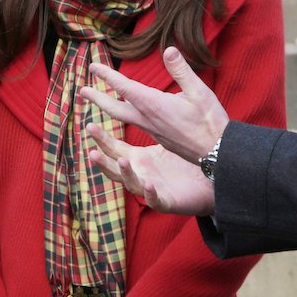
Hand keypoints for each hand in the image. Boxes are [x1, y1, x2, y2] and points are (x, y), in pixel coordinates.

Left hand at [81, 46, 228, 162]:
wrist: (216, 153)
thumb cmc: (209, 121)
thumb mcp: (199, 91)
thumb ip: (182, 71)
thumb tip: (168, 49)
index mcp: (153, 104)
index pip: (124, 87)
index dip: (107, 76)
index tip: (92, 67)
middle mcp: (147, 119)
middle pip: (114, 108)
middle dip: (97, 97)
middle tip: (82, 90)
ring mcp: (151, 130)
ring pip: (123, 117)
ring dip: (108, 107)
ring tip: (97, 101)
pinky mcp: (158, 137)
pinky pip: (135, 125)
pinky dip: (124, 116)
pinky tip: (128, 113)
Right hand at [87, 123, 216, 214]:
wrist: (207, 183)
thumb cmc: (183, 161)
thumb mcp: (165, 137)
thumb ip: (152, 119)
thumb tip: (141, 94)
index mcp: (138, 159)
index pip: (113, 148)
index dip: (101, 139)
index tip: (89, 125)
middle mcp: (139, 174)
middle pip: (114, 168)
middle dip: (102, 161)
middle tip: (92, 151)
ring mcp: (151, 189)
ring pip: (131, 184)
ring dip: (125, 174)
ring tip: (121, 161)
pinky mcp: (166, 201)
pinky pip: (155, 199)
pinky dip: (150, 193)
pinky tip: (149, 184)